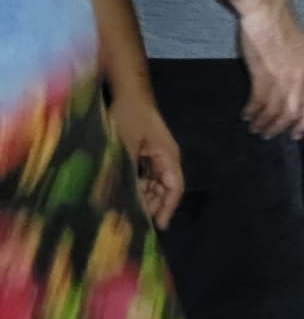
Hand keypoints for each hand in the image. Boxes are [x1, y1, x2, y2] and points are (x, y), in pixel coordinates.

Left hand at [107, 92, 183, 227]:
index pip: (174, 189)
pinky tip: (122, 194)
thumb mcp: (125, 145)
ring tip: (126, 212)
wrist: (128, 92)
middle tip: (135, 222)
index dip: (167, 208)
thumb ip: (123, 171)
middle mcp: (165, 160)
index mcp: (168, 158)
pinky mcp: (143, 153)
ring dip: (142, 197)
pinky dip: (135, 186)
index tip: (158, 226)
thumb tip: (114, 196)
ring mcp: (154, 157)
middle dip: (152, 206)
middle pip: (164, 189)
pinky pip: (143, 176)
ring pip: (152, 184)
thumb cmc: (130, 116)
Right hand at [237, 6, 303, 138]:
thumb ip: (303, 71)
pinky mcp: (262, 76)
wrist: (268, 14)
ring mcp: (281, 79)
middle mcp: (300, 79)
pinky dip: (252, 111)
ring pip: (274, 111)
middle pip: (293, 113)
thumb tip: (299, 89)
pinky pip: (258, 101)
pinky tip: (246, 115)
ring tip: (256, 130)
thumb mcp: (303, 52)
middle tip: (271, 136)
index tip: (296, 134)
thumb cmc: (284, 28)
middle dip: (281, 128)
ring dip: (264, 123)